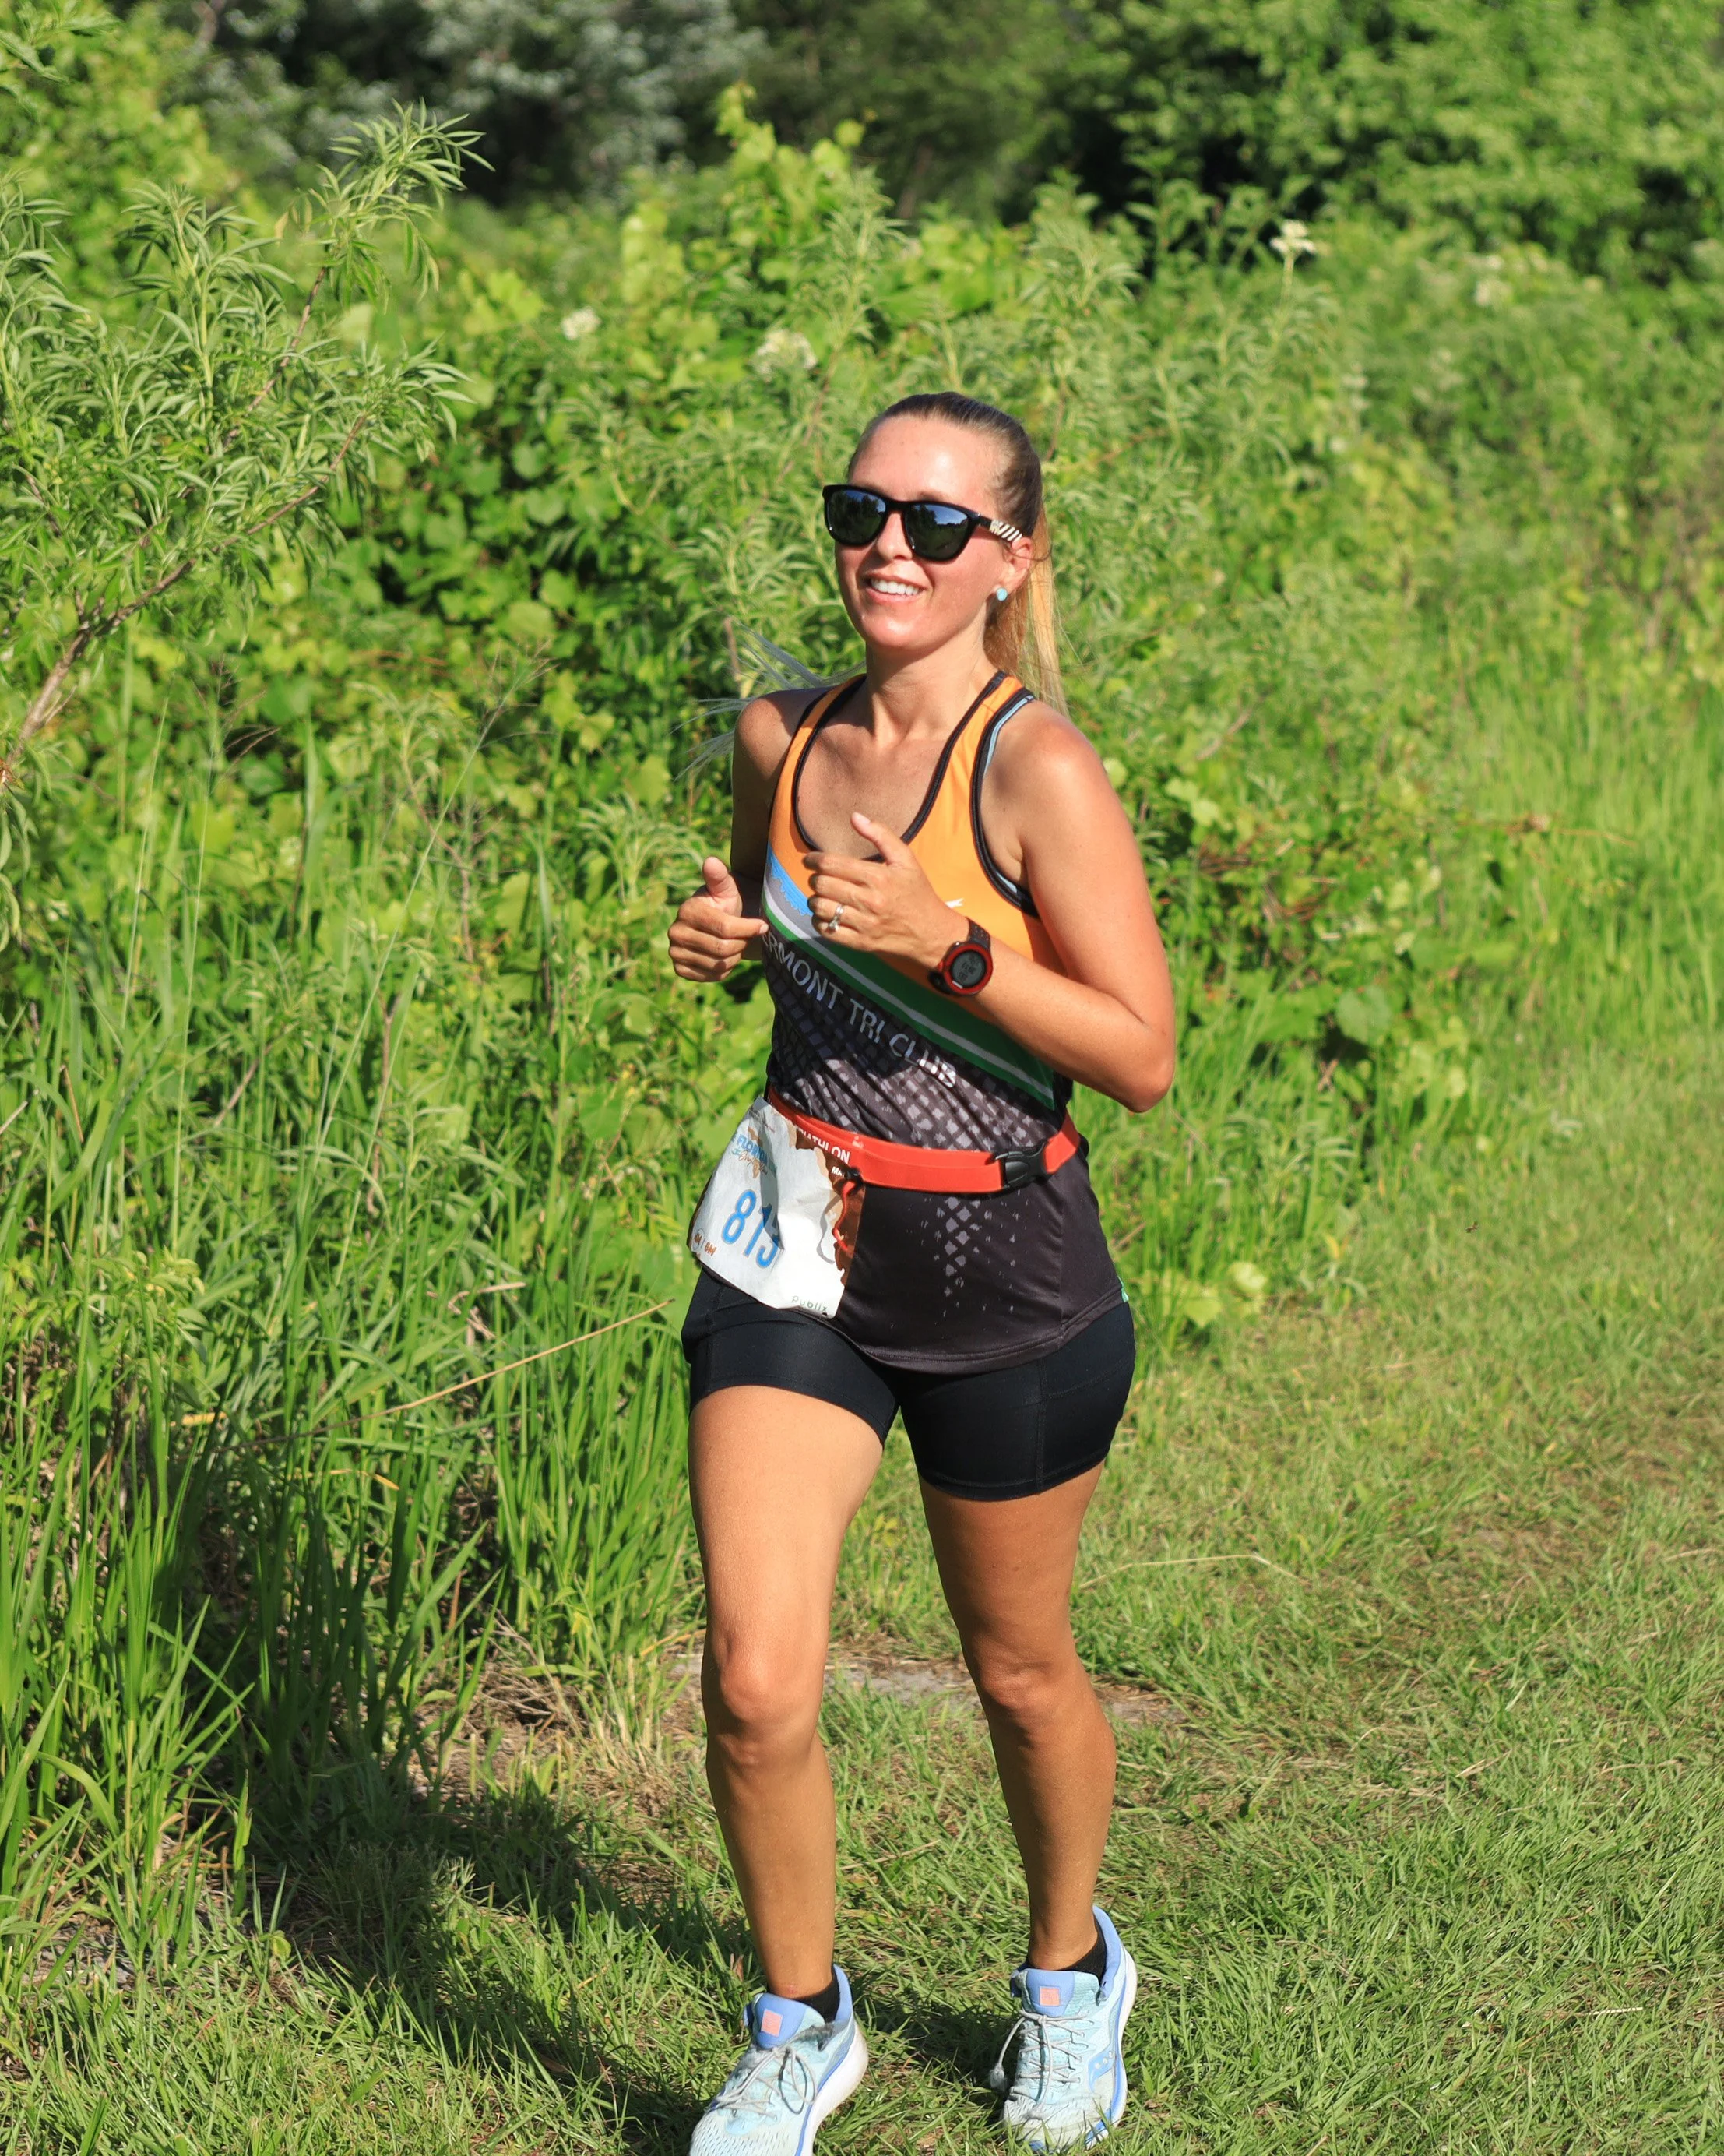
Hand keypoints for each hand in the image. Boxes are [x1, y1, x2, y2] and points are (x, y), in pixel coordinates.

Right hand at [668, 856, 766, 980]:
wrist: (712, 925)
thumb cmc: (723, 904)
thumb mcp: (725, 889)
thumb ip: (720, 877)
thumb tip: (711, 861)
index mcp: (687, 911)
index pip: (724, 928)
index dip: (748, 928)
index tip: (763, 925)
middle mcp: (676, 933)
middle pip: (723, 949)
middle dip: (742, 943)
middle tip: (747, 935)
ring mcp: (676, 953)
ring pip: (720, 965)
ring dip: (736, 956)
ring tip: (736, 943)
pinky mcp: (680, 970)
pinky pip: (713, 976)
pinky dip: (726, 969)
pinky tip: (726, 955)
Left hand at [804, 814, 959, 969]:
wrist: (931, 932)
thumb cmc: (917, 892)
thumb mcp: (906, 859)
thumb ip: (881, 834)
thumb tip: (855, 816)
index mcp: (877, 877)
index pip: (831, 864)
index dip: (814, 859)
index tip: (809, 860)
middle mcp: (869, 900)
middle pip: (822, 885)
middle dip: (814, 879)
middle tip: (818, 878)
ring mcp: (864, 924)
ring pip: (821, 908)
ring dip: (815, 900)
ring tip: (821, 896)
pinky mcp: (860, 942)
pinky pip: (827, 930)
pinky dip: (820, 921)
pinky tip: (826, 915)